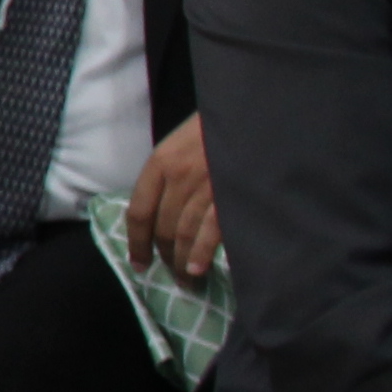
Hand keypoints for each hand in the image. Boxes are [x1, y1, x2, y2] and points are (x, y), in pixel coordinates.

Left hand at [121, 116, 218, 284]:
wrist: (256, 108)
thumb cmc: (218, 124)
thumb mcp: (184, 140)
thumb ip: (170, 172)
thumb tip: (160, 210)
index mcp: (161, 161)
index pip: (138, 211)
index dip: (136, 242)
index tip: (138, 263)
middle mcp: (179, 176)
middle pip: (162, 228)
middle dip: (163, 257)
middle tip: (169, 276)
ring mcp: (206, 187)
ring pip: (185, 235)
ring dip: (182, 263)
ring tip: (186, 282)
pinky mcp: (232, 196)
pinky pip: (211, 232)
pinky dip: (202, 254)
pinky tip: (198, 270)